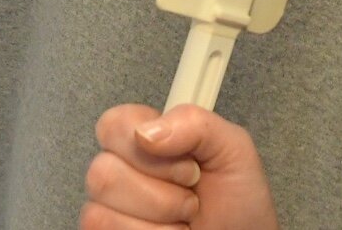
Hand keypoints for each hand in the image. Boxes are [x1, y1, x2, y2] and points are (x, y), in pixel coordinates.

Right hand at [83, 103, 278, 229]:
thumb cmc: (239, 201)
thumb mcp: (231, 147)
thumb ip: (193, 123)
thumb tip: (145, 132)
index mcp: (149, 139)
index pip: (112, 125)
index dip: (143, 143)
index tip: (186, 162)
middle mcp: (125, 171)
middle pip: (102, 170)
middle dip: (161, 189)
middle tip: (191, 194)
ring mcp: (114, 207)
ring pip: (102, 207)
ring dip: (159, 217)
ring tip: (183, 218)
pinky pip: (105, 229)